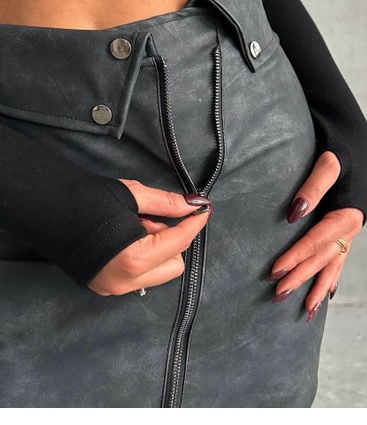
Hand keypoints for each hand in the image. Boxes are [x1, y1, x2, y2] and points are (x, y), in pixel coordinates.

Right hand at [88, 180, 211, 296]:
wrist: (47, 209)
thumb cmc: (88, 200)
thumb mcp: (132, 195)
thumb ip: (166, 203)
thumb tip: (192, 205)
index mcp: (135, 259)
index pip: (179, 243)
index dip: (193, 224)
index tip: (203, 210)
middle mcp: (126, 281)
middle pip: (173, 264)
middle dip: (171, 240)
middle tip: (150, 219)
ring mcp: (114, 288)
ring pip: (157, 272)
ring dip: (156, 249)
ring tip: (134, 227)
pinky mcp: (105, 287)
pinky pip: (139, 275)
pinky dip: (141, 257)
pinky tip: (124, 238)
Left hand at [266, 151, 363, 319]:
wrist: (357, 146)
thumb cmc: (340, 152)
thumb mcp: (327, 164)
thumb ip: (313, 187)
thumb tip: (294, 214)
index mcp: (346, 214)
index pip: (315, 241)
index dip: (295, 257)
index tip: (275, 271)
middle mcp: (350, 228)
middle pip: (322, 258)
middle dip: (301, 277)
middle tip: (279, 294)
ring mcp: (350, 232)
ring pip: (334, 265)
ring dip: (319, 286)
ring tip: (307, 309)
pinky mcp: (346, 231)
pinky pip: (340, 260)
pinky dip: (333, 277)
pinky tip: (328, 294)